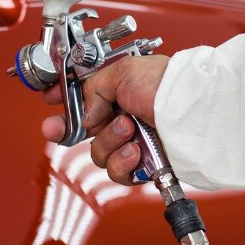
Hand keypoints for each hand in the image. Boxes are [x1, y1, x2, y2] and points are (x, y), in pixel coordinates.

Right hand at [42, 54, 168, 184]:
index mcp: (120, 91)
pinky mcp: (143, 165)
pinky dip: (123, 163)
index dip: (64, 102)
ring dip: (109, 142)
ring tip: (129, 130)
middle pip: (85, 131)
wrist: (195, 113)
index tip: (49, 102)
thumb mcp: (122, 72)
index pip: (84, 98)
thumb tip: (86, 113)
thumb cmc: (167, 87)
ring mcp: (134, 142)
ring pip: (99, 153)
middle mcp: (125, 116)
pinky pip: (118, 172)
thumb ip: (94, 89)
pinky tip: (135, 152)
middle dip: (70, 129)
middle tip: (56, 129)